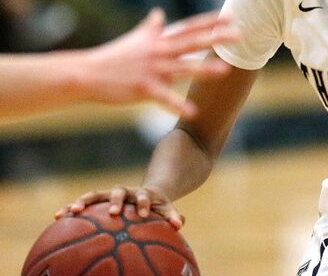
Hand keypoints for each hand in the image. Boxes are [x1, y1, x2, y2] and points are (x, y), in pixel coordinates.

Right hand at [54, 186, 184, 228]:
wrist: (145, 194)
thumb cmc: (156, 206)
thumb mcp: (166, 208)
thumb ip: (172, 215)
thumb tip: (179, 225)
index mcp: (142, 193)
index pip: (144, 196)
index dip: (144, 204)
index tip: (144, 214)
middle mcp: (125, 191)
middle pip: (118, 192)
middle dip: (115, 201)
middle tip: (112, 212)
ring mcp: (109, 194)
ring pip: (96, 194)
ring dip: (84, 201)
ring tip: (72, 211)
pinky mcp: (97, 199)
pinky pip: (82, 202)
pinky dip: (71, 207)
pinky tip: (58, 216)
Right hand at [80, 8, 238, 116]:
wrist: (86, 73)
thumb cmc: (113, 57)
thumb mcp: (135, 39)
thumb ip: (151, 27)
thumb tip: (159, 12)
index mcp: (158, 40)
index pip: (189, 27)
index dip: (210, 22)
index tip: (231, 16)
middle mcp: (158, 51)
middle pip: (191, 43)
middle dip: (215, 38)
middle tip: (239, 35)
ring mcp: (151, 69)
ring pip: (182, 68)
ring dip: (203, 69)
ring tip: (225, 71)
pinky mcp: (142, 88)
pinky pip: (164, 98)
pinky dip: (178, 105)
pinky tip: (193, 112)